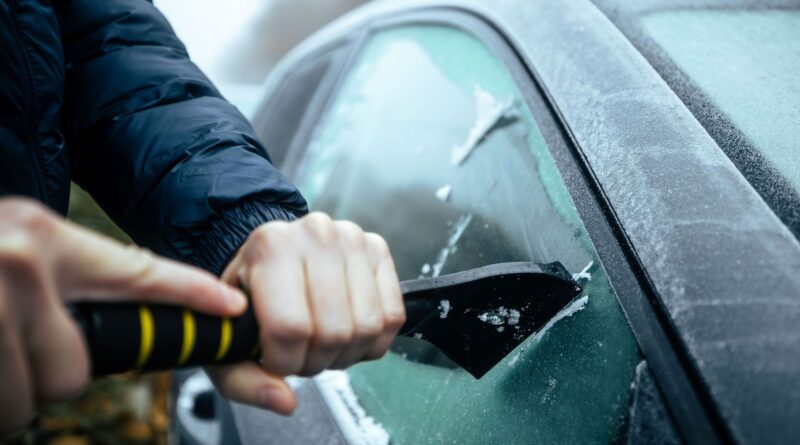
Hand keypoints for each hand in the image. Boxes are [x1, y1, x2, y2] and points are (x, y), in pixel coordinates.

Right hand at [0, 198, 246, 435]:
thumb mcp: (20, 242)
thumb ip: (68, 275)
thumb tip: (119, 319)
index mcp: (44, 239)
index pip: (138, 272)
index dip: (191, 294)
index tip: (230, 309)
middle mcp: (18, 265)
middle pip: (75, 368)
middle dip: (52, 372)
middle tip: (20, 344)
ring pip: (33, 395)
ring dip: (13, 390)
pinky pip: (0, 408)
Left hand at [208, 212, 404, 414]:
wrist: (274, 253)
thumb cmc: (250, 293)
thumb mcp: (228, 335)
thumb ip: (243, 379)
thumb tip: (285, 401)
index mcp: (269, 247)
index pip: (290, 327)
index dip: (286, 362)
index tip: (276, 361)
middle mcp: (315, 235)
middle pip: (332, 332)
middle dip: (316, 362)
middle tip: (300, 354)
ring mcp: (352, 240)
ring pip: (365, 328)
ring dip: (345, 354)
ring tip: (322, 343)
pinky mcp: (378, 250)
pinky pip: (392, 317)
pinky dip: (372, 342)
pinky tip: (347, 334)